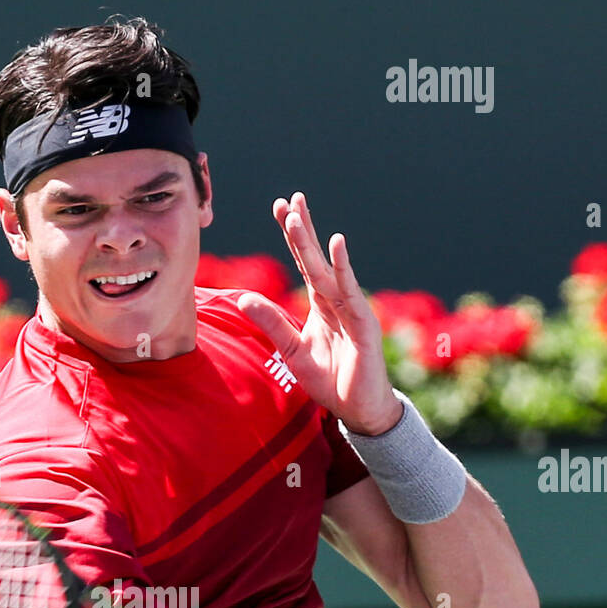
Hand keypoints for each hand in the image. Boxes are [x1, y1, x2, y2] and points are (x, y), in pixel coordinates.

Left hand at [235, 191, 402, 434]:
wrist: (359, 408)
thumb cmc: (331, 380)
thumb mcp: (292, 351)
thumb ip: (272, 324)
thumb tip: (243, 298)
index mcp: (321, 304)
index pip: (305, 263)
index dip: (293, 237)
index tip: (280, 208)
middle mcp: (337, 300)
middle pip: (315, 258)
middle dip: (302, 229)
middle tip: (290, 199)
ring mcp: (352, 308)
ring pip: (328, 270)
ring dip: (313, 242)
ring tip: (298, 214)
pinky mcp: (363, 323)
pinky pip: (350, 291)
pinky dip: (343, 268)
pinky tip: (337, 245)